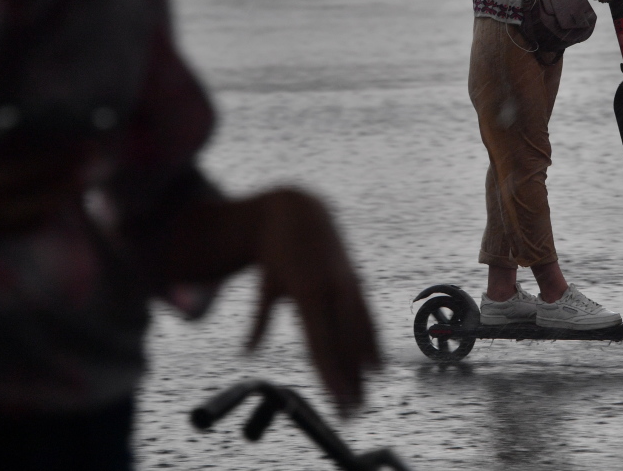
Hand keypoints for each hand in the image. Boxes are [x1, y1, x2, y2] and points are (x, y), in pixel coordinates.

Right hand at [0, 103, 88, 241]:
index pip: (27, 175)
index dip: (60, 162)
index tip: (86, 150)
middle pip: (40, 205)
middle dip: (70, 189)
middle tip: (98, 172)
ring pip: (28, 224)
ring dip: (54, 205)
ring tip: (77, 188)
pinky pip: (9, 232)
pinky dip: (31, 219)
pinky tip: (43, 208)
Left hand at [246, 189, 379, 414]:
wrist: (300, 210)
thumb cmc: (277, 251)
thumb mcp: (265, 285)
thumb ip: (259, 321)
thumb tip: (246, 352)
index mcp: (309, 294)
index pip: (322, 344)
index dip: (331, 374)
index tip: (336, 399)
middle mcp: (334, 292)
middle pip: (345, 345)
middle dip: (350, 380)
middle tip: (352, 411)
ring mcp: (348, 285)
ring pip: (361, 332)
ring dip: (364, 367)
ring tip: (366, 394)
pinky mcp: (356, 281)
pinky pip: (367, 316)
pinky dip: (372, 341)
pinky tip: (376, 363)